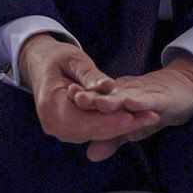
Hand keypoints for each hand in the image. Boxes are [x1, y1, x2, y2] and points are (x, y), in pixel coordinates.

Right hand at [18, 33, 160, 147]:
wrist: (40, 64)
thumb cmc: (57, 58)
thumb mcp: (73, 59)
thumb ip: (89, 75)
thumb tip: (107, 87)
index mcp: (51, 107)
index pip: (84, 120)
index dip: (110, 120)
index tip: (133, 116)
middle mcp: (55, 125)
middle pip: (93, 131)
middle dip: (123, 125)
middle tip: (151, 117)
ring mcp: (62, 130)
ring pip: (97, 133)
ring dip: (123, 127)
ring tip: (149, 118)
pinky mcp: (71, 130)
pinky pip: (95, 130)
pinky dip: (115, 125)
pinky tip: (136, 118)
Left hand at [69, 52, 192, 161]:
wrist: (185, 88)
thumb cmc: (156, 107)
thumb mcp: (133, 126)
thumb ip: (113, 138)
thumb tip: (90, 155)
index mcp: (118, 98)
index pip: (97, 102)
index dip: (83, 104)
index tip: (65, 103)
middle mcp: (129, 92)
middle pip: (108, 96)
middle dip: (91, 98)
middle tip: (74, 97)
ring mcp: (145, 94)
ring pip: (126, 96)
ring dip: (112, 99)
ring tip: (97, 102)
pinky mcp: (162, 98)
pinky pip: (149, 100)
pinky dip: (140, 101)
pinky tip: (131, 102)